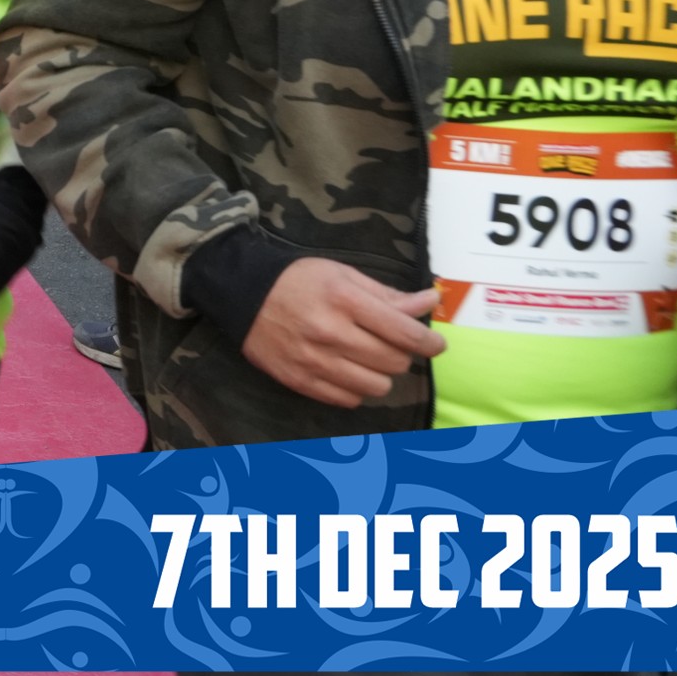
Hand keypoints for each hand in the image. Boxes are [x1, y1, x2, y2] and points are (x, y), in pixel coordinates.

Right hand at [239, 256, 444, 406]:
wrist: (241, 293)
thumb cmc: (298, 280)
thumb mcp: (343, 276)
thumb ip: (387, 295)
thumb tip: (430, 302)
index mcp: (344, 300)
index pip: (405, 334)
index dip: (430, 343)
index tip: (434, 344)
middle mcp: (330, 333)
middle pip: (394, 362)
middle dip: (401, 354)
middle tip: (389, 343)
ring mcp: (313, 361)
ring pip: (376, 387)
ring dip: (380, 374)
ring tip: (366, 358)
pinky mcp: (300, 381)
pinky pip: (349, 399)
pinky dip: (355, 388)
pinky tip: (346, 369)